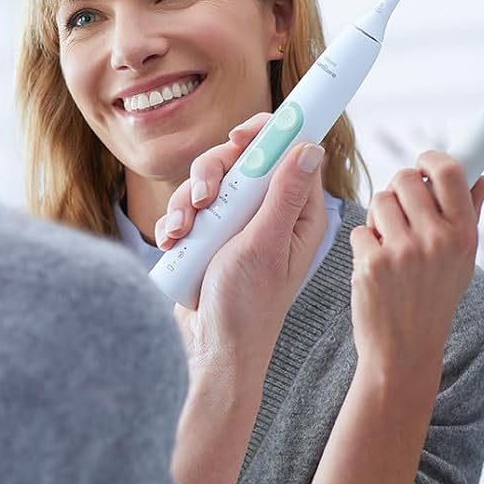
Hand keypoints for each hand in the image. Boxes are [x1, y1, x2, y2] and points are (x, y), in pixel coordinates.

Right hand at [160, 112, 325, 382]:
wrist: (210, 348)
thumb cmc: (248, 306)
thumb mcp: (266, 245)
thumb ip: (284, 195)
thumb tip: (309, 146)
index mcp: (297, 213)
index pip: (290, 153)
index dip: (267, 135)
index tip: (240, 135)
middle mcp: (269, 212)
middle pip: (241, 159)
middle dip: (214, 173)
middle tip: (205, 197)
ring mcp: (237, 223)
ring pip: (208, 181)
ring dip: (188, 201)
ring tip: (183, 232)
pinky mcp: (209, 234)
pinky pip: (189, 207)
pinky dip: (177, 221)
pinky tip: (173, 242)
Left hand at [349, 153, 483, 388]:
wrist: (405, 350)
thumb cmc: (434, 300)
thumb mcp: (462, 261)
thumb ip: (470, 215)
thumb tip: (482, 177)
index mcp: (464, 235)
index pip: (449, 171)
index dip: (432, 158)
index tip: (423, 161)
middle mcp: (437, 240)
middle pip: (405, 178)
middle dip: (398, 189)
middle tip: (400, 211)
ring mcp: (403, 252)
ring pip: (379, 200)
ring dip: (379, 217)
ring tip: (389, 244)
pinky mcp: (372, 264)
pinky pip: (359, 229)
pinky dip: (364, 245)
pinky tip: (376, 267)